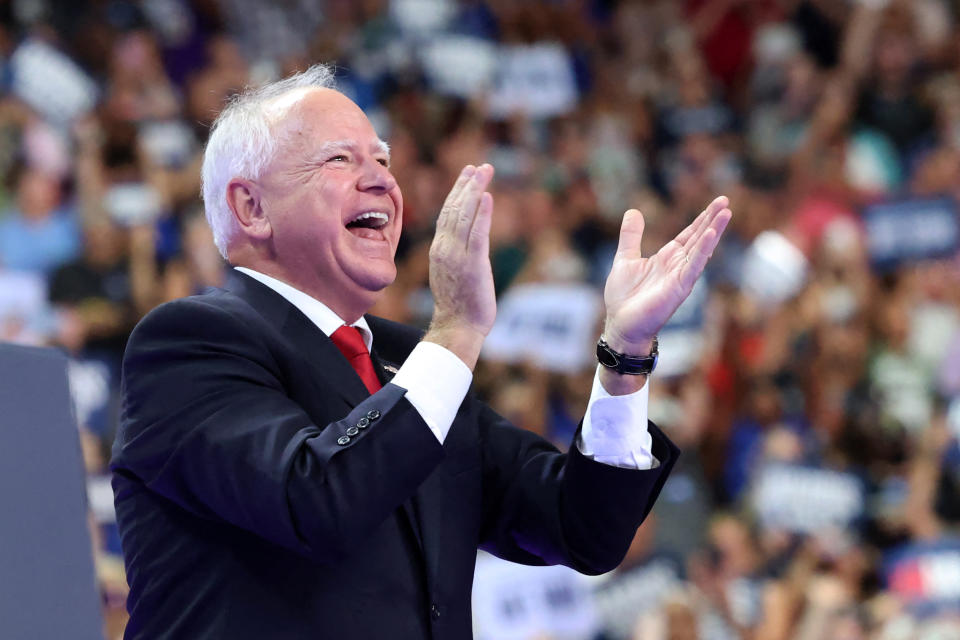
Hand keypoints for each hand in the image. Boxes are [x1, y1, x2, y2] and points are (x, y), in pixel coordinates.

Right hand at [425, 164, 495, 368]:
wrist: (456, 326)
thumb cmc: (458, 304)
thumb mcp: (452, 272)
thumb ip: (456, 253)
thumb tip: (466, 240)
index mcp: (439, 249)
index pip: (447, 214)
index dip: (457, 192)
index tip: (468, 174)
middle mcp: (445, 248)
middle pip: (455, 209)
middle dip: (467, 185)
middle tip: (479, 166)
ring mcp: (458, 255)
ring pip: (465, 216)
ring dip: (475, 191)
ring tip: (484, 172)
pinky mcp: (473, 264)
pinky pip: (477, 234)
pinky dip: (482, 214)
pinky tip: (488, 197)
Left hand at [603, 196, 730, 353]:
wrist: (621, 324)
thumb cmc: (624, 297)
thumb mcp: (625, 258)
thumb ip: (631, 236)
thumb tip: (633, 211)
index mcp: (667, 257)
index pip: (689, 234)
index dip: (702, 219)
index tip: (716, 203)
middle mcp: (678, 265)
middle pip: (699, 237)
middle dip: (712, 219)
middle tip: (726, 200)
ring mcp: (681, 276)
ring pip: (701, 249)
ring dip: (713, 230)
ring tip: (726, 212)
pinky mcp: (679, 287)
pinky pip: (693, 266)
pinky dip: (703, 251)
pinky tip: (711, 235)